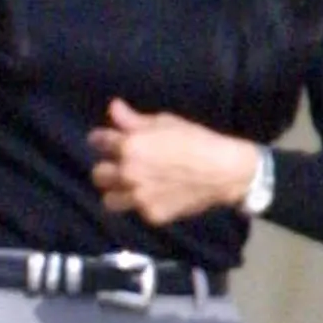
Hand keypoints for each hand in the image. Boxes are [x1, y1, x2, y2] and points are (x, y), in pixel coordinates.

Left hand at [88, 102, 261, 227]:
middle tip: (122, 165)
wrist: (224, 171)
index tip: (107, 141)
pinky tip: (157, 195)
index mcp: (129, 147)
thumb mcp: (165, 123)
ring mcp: (139, 198)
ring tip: (130, 186)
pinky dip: (142, 204)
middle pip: (98, 174)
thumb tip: (113, 107)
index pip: (98, 142)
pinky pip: (135, 211)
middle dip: (108, 168)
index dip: (102, 140)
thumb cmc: (196, 140)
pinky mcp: (152, 215)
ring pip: (109, 200)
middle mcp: (128, 174)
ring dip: (117, 192)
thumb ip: (133, 120)